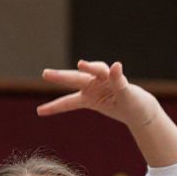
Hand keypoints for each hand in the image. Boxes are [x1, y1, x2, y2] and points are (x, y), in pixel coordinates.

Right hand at [38, 60, 157, 129]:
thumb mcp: (129, 95)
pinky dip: (56, 106)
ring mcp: (91, 88)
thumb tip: (116, 64)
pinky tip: (41, 111)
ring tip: (44, 75)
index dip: (90, 68)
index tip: (81, 64)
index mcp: (109, 77)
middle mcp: (97, 80)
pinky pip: (69, 103)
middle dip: (62, 75)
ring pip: (71, 84)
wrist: (135, 109)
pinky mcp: (87, 99)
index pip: (98, 70)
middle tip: (46, 73)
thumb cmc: (134, 102)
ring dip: (58, 80)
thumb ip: (119, 81)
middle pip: (77, 77)